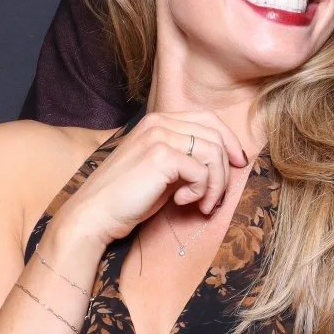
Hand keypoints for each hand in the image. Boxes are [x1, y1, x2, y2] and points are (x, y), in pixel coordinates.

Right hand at [54, 112, 248, 248]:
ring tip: (201, 204)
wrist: (94, 214)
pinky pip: (202, 171)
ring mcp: (159, 136)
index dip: (230, 140)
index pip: (208, 119)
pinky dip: (200, 191)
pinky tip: (181, 202)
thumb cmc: (129, 198)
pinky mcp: (160, 156)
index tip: (239, 163)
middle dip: (225, 169)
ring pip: (213, 153)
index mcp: (158, 121)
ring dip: (215, 185)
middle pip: (215, 135)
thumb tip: (225, 161)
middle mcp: (159, 122)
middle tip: (216, 196)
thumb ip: (187, 158)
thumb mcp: (162, 171)